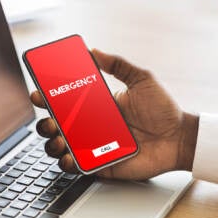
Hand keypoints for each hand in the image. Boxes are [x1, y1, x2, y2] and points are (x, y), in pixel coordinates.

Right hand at [30, 49, 198, 179]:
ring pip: (64, 147)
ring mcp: (96, 146)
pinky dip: (68, 164)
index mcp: (99, 106)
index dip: (49, 98)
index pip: (67, 102)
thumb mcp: (142, 80)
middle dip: (46, 123)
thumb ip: (119, 65)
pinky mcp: (103, 164)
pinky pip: (79, 167)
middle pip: (59, 126)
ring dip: (53, 143)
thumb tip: (94, 51)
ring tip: (60, 139)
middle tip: (50, 120)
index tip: (40, 93)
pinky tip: (69, 157)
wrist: (178, 137)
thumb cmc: (163, 109)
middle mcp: (93, 126)